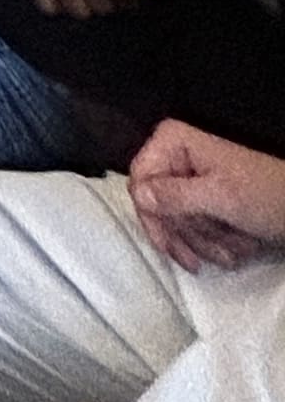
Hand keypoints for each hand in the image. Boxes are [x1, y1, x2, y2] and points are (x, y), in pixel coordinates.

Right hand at [131, 119, 284, 271]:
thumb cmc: (264, 197)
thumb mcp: (221, 198)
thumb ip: (176, 196)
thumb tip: (138, 196)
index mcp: (173, 142)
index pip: (140, 181)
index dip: (152, 217)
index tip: (168, 246)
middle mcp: (174, 155)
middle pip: (156, 206)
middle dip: (188, 235)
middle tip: (207, 259)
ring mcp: (187, 177)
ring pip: (174, 221)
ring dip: (205, 244)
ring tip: (234, 254)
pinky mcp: (202, 198)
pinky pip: (191, 226)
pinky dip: (212, 244)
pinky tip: (235, 252)